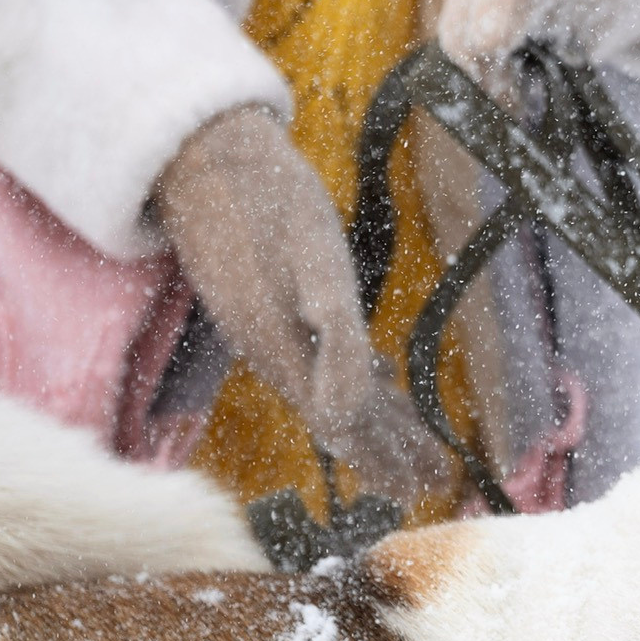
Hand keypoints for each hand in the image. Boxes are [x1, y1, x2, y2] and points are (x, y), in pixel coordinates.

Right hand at [151, 107, 447, 493]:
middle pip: (343, 420)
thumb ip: (336, 338)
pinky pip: (321, 360)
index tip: (427, 484)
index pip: (347, 426)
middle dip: (391, 450)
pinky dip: (358, 380)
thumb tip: (345, 415)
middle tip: (435, 479)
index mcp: (289, 352)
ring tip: (415, 445)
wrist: (204, 157)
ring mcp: (270, 333)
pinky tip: (377, 377)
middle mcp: (277, 354)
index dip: (388, 457)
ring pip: (333, 394)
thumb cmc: (270, 201)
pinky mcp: (268, 307)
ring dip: (378, 422)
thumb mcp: (315, 263)